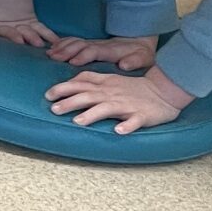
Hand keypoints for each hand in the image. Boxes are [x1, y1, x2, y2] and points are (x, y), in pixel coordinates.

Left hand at [45, 65, 193, 134]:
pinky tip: (119, 131)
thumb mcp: (109, 79)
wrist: (163, 90)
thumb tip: (70, 82)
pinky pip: (134, 121)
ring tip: (78, 122)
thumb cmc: (133, 87)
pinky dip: (127, 126)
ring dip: (92, 115)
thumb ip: (90, 80)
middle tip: (54, 110)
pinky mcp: (142, 116)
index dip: (63, 88)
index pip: (80, 84)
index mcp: (104, 85)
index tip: (47, 95)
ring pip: (107, 109)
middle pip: (88, 97)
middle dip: (70, 103)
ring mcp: (127, 105)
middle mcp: (112, 94)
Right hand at [46, 34, 157, 70]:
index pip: (94, 51)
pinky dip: (61, 43)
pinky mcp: (88, 44)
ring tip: (49, 54)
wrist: (138, 40)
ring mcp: (92, 43)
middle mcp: (98, 45)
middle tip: (53, 57)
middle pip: (79, 45)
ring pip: (74, 42)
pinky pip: (72, 41)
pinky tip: (52, 48)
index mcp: (110, 50)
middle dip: (66, 51)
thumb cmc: (140, 54)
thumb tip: (124, 65)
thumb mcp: (143, 58)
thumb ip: (134, 61)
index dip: (83, 56)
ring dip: (61, 47)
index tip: (72, 62)